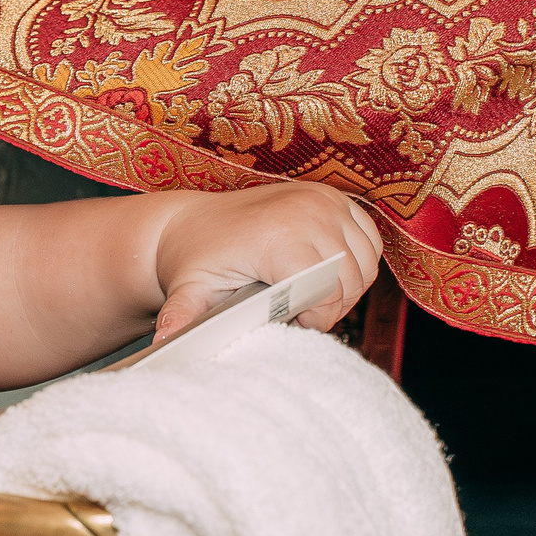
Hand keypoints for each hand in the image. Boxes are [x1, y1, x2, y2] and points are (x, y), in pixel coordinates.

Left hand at [151, 181, 382, 340]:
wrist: (195, 222)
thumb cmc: (195, 258)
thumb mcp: (189, 290)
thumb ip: (185, 315)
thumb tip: (166, 339)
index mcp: (277, 235)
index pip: (326, 294)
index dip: (312, 319)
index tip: (287, 322)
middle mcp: (307, 211)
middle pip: (348, 282)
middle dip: (328, 307)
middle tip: (295, 311)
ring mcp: (324, 200)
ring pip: (364, 265)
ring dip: (344, 287)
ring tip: (307, 294)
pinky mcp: (334, 197)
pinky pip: (369, 242)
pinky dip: (355, 263)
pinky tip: (323, 272)